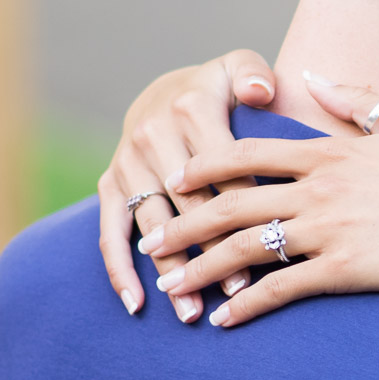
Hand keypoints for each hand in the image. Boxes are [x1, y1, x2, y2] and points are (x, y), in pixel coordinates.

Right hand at [98, 49, 276, 320]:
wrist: (167, 91)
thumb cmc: (219, 89)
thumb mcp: (238, 67)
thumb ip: (253, 74)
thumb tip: (261, 89)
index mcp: (190, 110)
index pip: (224, 171)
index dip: (246, 212)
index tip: (269, 251)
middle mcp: (152, 136)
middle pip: (188, 205)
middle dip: (213, 253)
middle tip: (238, 295)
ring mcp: (127, 163)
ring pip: (152, 225)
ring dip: (171, 271)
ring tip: (193, 312)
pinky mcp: (110, 184)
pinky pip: (109, 231)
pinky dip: (119, 269)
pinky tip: (136, 304)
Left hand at [135, 79, 378, 327]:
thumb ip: (356, 99)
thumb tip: (315, 74)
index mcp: (330, 153)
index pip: (249, 156)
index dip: (204, 167)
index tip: (174, 180)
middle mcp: (320, 189)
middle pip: (232, 204)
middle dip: (183, 224)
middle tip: (150, 241)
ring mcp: (329, 229)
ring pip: (246, 247)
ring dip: (201, 268)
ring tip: (171, 285)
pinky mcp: (344, 269)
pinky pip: (281, 289)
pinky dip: (246, 306)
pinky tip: (223, 321)